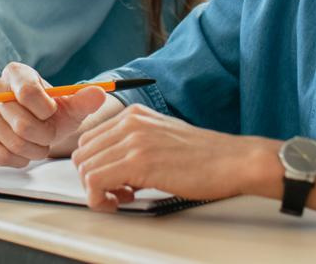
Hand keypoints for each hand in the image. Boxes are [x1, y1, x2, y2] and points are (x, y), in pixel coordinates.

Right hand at [0, 62, 116, 166]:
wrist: (36, 125)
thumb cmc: (52, 113)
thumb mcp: (71, 105)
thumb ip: (86, 99)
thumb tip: (100, 94)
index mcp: (16, 72)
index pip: (29, 93)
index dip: (47, 110)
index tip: (52, 112)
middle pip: (22, 124)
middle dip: (44, 136)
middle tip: (49, 134)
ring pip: (13, 142)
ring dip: (34, 150)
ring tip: (39, 143)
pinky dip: (18, 159)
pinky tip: (24, 152)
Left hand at [71, 104, 277, 210]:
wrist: (233, 161)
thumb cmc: (205, 156)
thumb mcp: (163, 137)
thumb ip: (135, 144)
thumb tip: (112, 166)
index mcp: (135, 114)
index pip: (89, 139)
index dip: (95, 165)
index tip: (113, 180)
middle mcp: (130, 122)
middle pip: (82, 154)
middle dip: (92, 178)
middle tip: (117, 192)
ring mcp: (134, 140)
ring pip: (85, 169)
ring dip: (97, 191)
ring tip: (123, 197)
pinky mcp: (138, 162)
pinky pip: (95, 183)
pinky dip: (100, 199)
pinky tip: (121, 202)